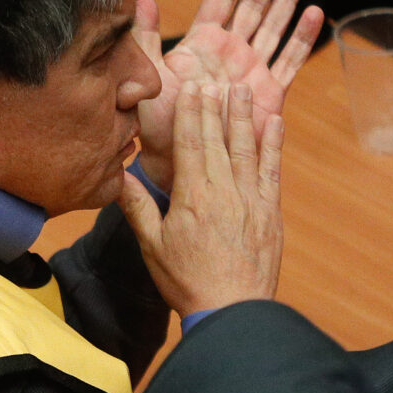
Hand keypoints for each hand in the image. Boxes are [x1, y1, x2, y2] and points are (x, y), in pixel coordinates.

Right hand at [118, 82, 283, 317]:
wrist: (233, 313)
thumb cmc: (187, 282)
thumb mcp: (153, 245)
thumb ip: (138, 207)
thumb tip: (117, 176)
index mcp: (193, 196)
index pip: (190, 143)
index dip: (190, 112)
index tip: (191, 88)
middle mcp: (224, 191)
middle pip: (217, 138)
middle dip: (213, 106)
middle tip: (212, 79)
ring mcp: (251, 200)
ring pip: (247, 148)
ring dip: (244, 116)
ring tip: (242, 90)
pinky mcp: (271, 213)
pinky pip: (273, 170)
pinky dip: (273, 144)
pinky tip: (275, 123)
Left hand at [135, 0, 323, 191]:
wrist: (173, 162)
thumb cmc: (154, 122)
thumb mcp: (145, 71)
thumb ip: (145, 34)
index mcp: (201, 43)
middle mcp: (229, 52)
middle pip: (254, 4)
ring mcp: (250, 71)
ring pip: (274, 26)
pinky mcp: (268, 94)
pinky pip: (289, 62)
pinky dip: (303, 39)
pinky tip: (316, 13)